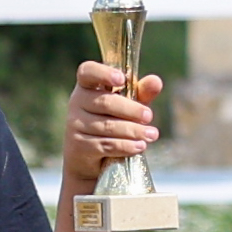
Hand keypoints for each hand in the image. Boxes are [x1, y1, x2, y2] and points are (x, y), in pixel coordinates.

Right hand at [65, 61, 162, 196]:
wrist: (90, 160)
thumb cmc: (111, 122)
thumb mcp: (127, 106)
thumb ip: (141, 93)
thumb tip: (156, 81)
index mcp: (87, 86)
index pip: (88, 72)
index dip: (103, 73)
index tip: (121, 78)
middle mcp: (77, 102)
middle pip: (105, 102)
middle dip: (130, 109)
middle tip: (149, 116)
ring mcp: (75, 124)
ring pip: (107, 126)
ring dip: (133, 130)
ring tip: (152, 134)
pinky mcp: (78, 146)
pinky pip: (106, 144)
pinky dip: (125, 146)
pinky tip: (140, 146)